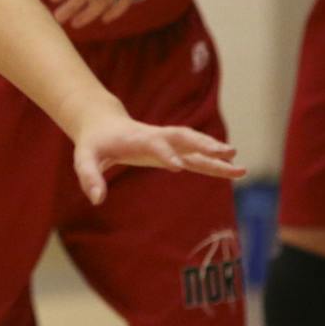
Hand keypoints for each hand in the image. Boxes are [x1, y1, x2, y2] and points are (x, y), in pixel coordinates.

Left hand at [72, 113, 243, 204]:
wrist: (104, 125)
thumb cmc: (94, 144)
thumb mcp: (84, 158)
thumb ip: (89, 177)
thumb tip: (96, 200)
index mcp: (135, 138)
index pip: (153, 144)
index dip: (164, 153)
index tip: (178, 166)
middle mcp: (156, 137)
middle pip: (183, 138)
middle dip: (204, 145)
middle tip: (226, 153)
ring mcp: (167, 143)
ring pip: (195, 145)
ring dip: (216, 154)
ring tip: (240, 165)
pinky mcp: (173, 151)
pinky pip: (196, 157)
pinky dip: (214, 163)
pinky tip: (235, 171)